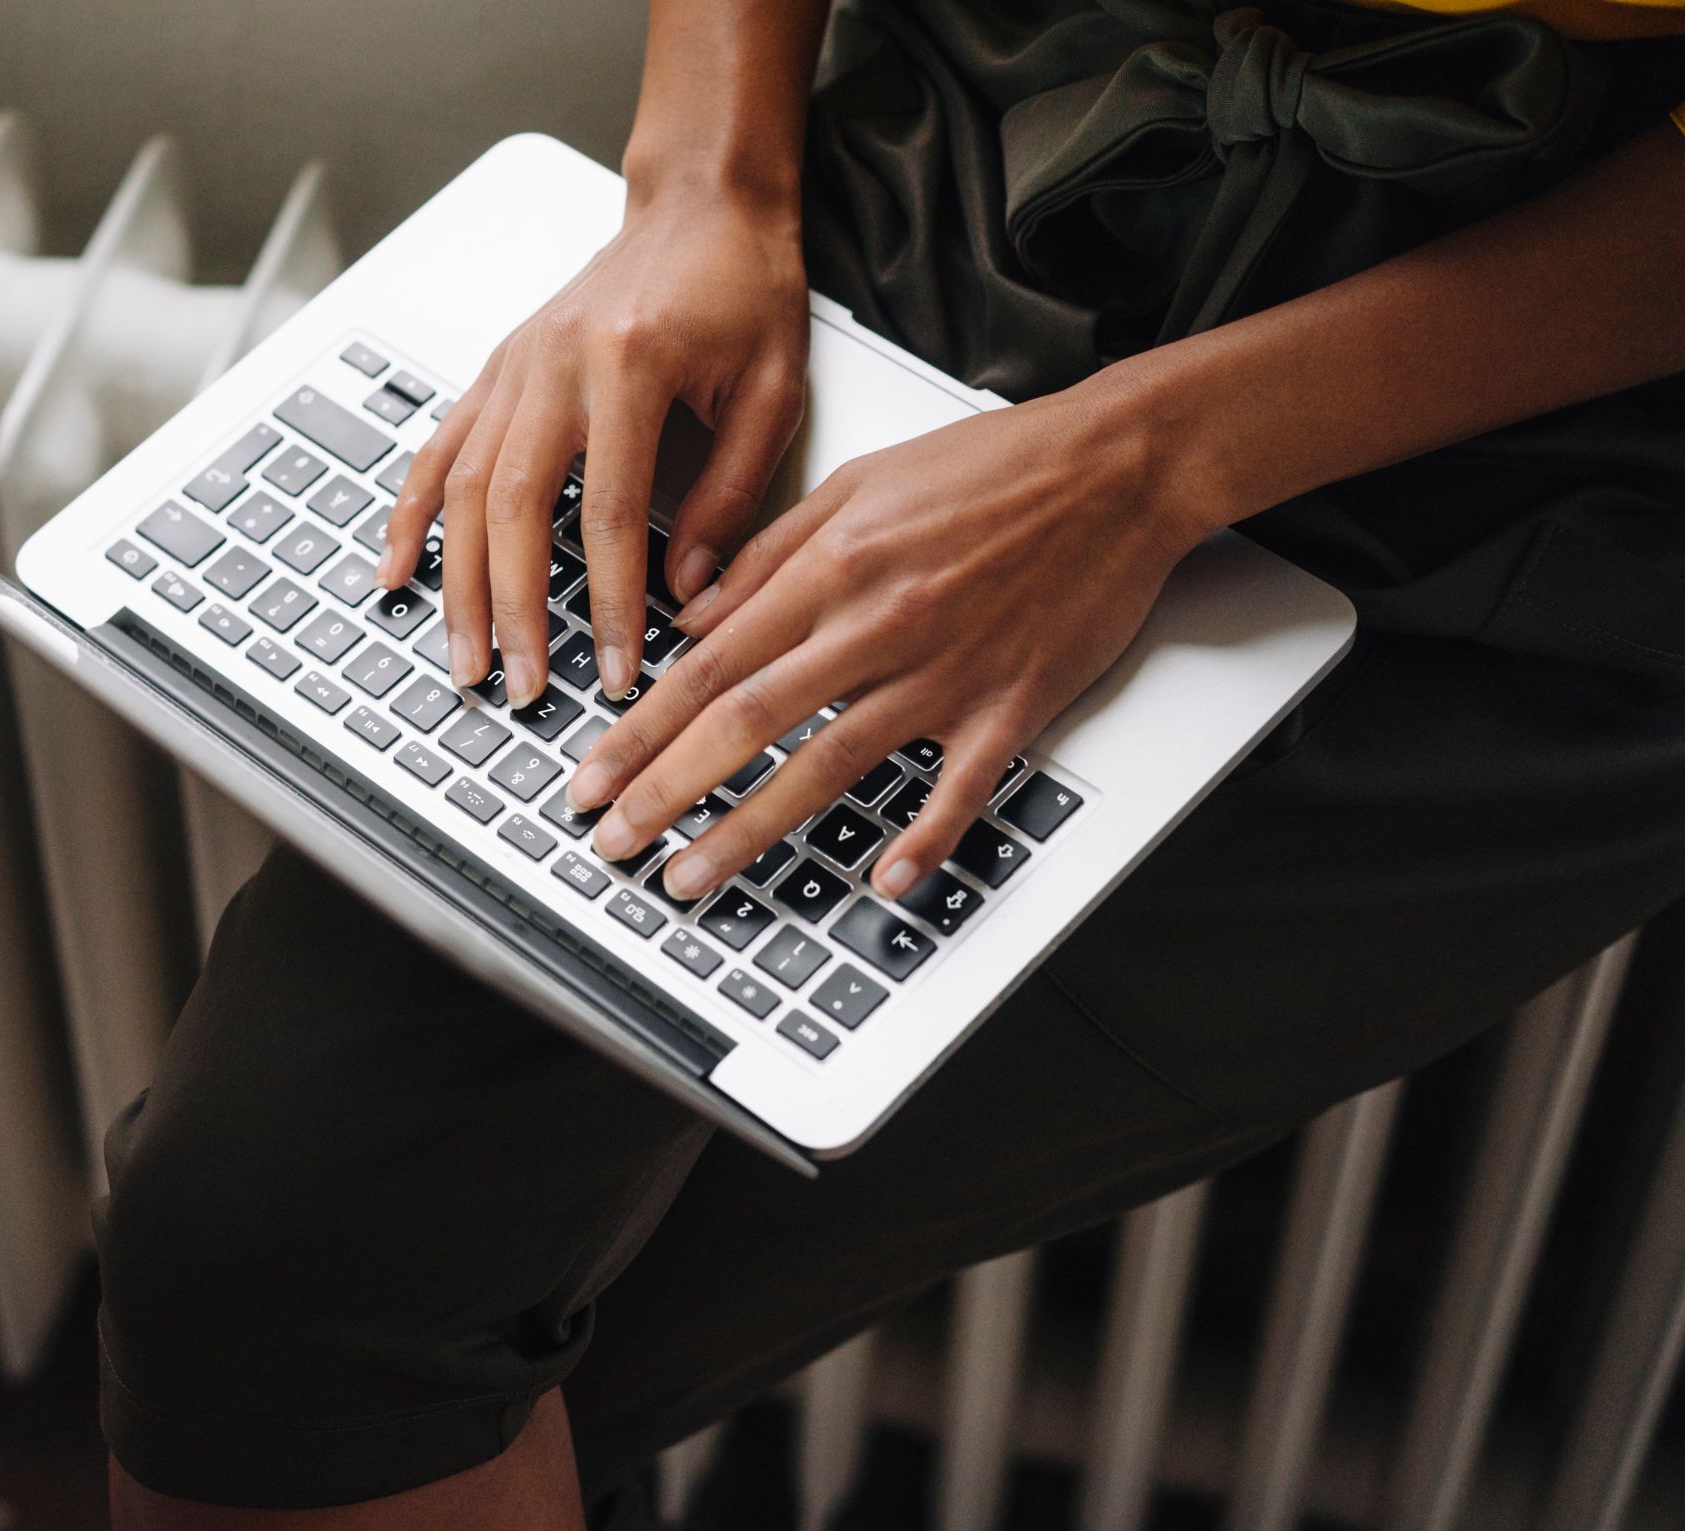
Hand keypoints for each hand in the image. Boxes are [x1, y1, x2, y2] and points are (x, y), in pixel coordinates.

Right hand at [374, 181, 808, 705]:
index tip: (619, 669)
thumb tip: (689, 591)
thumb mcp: (772, 390)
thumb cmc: (742, 284)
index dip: (611, 603)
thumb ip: (731, 494)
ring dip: (456, 583)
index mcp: (629, 364)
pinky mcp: (496, 370)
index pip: (611, 514)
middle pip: (513, 509)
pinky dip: (411, 517)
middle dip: (512, 610)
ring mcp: (514, 366)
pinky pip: (436, 450)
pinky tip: (397, 572)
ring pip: (462, 488)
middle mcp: (555, 364)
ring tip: (464, 658)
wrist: (700, 200)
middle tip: (522, 686)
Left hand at [566, 381, 1211, 902]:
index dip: (641, 730)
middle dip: (666, 792)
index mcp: (830, 568)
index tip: (594, 775)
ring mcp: (943, 671)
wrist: (1119, 466)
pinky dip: (924, 838)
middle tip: (612, 843)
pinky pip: (959, 786)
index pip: (709, 664)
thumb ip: (767, 553)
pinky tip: (884, 881)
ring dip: (751, 830)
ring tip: (692, 877)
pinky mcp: (1011, 704)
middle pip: (747, 723)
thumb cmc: (994, 466)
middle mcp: (875, 624)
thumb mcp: (856, 483)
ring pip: (827, 764)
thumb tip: (692, 618)